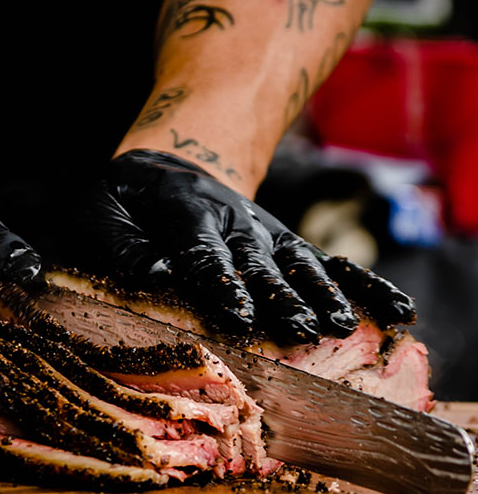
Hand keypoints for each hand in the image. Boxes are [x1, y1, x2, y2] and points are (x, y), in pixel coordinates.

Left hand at [68, 149, 415, 342]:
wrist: (168, 163)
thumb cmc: (124, 198)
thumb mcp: (97, 210)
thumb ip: (119, 245)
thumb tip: (157, 277)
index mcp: (184, 207)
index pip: (204, 247)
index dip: (221, 281)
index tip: (238, 315)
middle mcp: (235, 218)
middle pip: (259, 261)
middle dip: (280, 296)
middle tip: (300, 330)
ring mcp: (266, 232)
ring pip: (299, 262)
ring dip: (322, 294)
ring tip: (344, 325)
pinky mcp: (285, 245)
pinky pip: (328, 263)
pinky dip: (364, 284)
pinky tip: (397, 309)